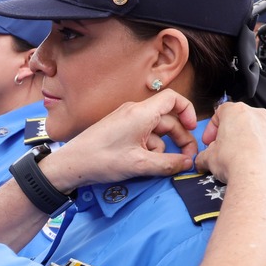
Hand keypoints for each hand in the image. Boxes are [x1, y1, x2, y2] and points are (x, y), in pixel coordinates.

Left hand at [42, 90, 197, 190]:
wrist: (72, 164)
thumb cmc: (102, 160)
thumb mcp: (140, 165)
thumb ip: (168, 164)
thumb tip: (187, 164)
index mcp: (141, 113)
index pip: (173, 98)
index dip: (187, 111)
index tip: (192, 129)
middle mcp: (134, 112)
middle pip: (167, 119)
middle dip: (179, 138)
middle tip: (186, 159)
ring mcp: (126, 121)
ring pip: (156, 131)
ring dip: (162, 148)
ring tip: (159, 166)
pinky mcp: (119, 130)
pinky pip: (142, 136)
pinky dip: (148, 149)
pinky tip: (144, 164)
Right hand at [197, 102, 265, 183]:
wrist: (258, 178)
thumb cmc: (234, 160)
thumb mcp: (208, 157)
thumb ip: (204, 155)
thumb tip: (203, 160)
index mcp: (237, 111)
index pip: (220, 112)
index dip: (211, 128)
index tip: (209, 141)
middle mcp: (257, 116)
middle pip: (239, 121)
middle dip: (229, 135)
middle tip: (220, 149)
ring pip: (255, 133)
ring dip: (244, 144)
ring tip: (235, 160)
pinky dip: (258, 154)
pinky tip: (249, 166)